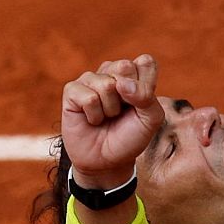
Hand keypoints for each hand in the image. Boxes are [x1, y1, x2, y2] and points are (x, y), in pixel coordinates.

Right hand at [60, 54, 163, 187]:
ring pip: (106, 85)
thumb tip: (119, 83)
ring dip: (110, 109)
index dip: (146, 87)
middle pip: (124, 67)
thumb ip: (146, 95)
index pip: (145, 62)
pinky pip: (88, 97)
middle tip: (122, 111)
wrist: (107, 161)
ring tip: (107, 117)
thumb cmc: (130, 137)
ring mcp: (90, 79)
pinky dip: (94, 115)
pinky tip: (92, 120)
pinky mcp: (72, 91)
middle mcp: (111, 72)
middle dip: (128, 97)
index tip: (142, 105)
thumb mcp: (151, 119)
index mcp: (134, 73)